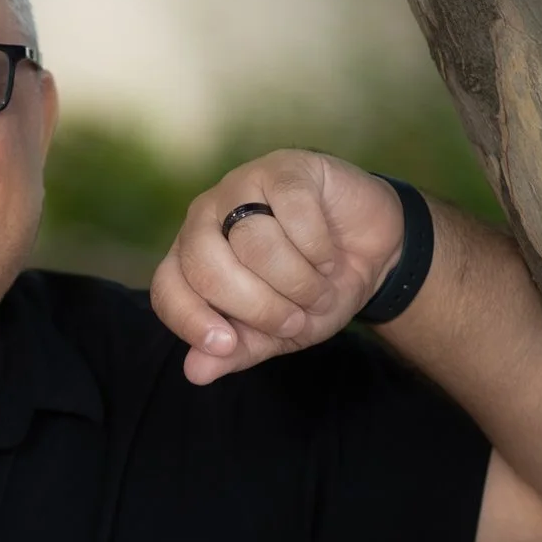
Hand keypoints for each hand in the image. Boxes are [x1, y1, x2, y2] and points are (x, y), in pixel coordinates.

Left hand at [150, 149, 405, 385]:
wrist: (373, 253)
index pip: (168, 288)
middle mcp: (206, 219)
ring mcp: (242, 187)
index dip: (191, 321)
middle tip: (295, 320)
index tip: (228, 344)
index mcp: (190, 259)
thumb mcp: (276, 333)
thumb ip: (236, 350)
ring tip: (318, 288)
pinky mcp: (285, 169)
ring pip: (254, 241)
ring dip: (297, 280)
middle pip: (208, 266)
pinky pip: (292, 211)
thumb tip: (195, 373)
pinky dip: (318, 247)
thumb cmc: (312, 291)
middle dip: (258, 306)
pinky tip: (329, 254)